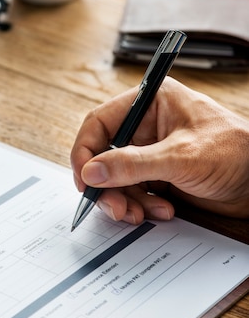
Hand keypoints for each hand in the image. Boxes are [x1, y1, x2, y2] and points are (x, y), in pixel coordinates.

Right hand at [71, 77, 248, 223]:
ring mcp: (150, 152)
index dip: (86, 153)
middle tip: (114, 207)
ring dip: (125, 201)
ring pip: (114, 179)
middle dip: (107, 185)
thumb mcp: (181, 157)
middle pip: (103, 156)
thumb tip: (91, 172)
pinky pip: (131, 192)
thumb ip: (132, 164)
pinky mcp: (156, 175)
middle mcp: (145, 126)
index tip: (84, 180)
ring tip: (142, 214)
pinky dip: (140, 206)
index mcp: (149, 103)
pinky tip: (162, 211)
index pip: (99, 124)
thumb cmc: (237, 153)